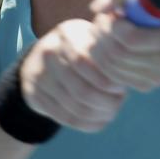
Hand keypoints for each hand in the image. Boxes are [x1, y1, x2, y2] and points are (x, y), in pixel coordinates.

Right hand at [20, 19, 128, 133]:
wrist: (39, 58)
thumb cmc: (79, 47)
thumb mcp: (91, 39)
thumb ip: (107, 53)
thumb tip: (126, 77)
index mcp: (67, 35)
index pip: (87, 64)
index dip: (108, 81)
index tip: (121, 87)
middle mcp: (48, 53)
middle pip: (82, 91)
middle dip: (106, 102)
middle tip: (119, 102)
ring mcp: (38, 75)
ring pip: (75, 108)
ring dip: (98, 114)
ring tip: (111, 111)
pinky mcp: (34, 95)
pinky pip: (65, 118)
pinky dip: (87, 123)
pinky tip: (99, 119)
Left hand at [87, 0, 159, 93]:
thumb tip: (98, 8)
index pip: (131, 39)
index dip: (112, 25)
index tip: (112, 13)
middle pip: (118, 55)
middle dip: (101, 35)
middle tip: (101, 20)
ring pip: (112, 69)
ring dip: (99, 47)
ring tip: (102, 31)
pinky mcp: (148, 85)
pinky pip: (115, 78)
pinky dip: (103, 62)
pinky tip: (108, 45)